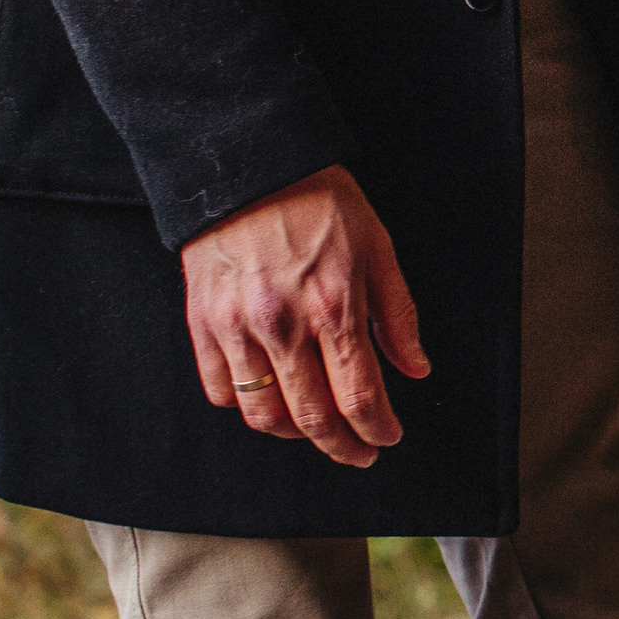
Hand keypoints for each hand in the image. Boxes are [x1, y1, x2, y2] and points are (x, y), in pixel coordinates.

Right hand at [180, 165, 430, 465]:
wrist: (250, 165)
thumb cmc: (321, 202)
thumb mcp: (379, 249)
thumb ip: (398, 316)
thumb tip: (416, 368)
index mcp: (334, 307)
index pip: (358, 397)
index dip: (377, 430)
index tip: (386, 439)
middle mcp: (282, 325)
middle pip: (311, 417)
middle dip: (341, 446)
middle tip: (359, 453)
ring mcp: (236, 327)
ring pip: (262, 415)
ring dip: (295, 433)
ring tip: (316, 428)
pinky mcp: (202, 322)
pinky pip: (219, 389)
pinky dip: (245, 407)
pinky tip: (270, 399)